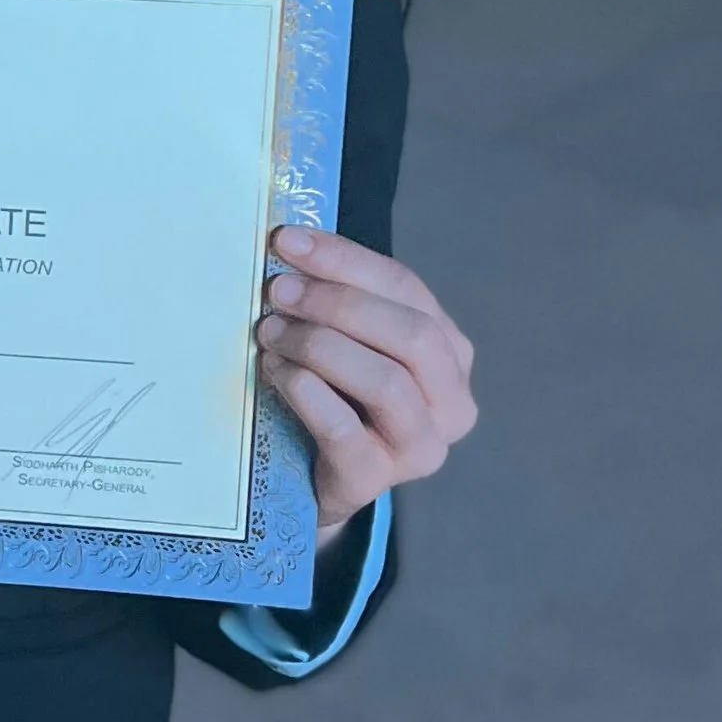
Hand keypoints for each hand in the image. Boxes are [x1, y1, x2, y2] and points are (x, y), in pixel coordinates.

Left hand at [257, 226, 476, 533]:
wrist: (316, 481)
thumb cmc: (335, 398)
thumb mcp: (351, 344)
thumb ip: (341, 302)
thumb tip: (291, 246)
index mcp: (450, 353)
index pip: (407, 288)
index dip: (346, 259)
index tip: (288, 240)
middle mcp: (452, 401)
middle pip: (410, 334)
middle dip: (338, 303)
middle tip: (278, 291)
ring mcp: (421, 447)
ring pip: (385, 381)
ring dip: (319, 345)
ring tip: (270, 332)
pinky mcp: (377, 479)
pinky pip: (343, 428)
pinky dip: (304, 390)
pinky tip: (274, 370)